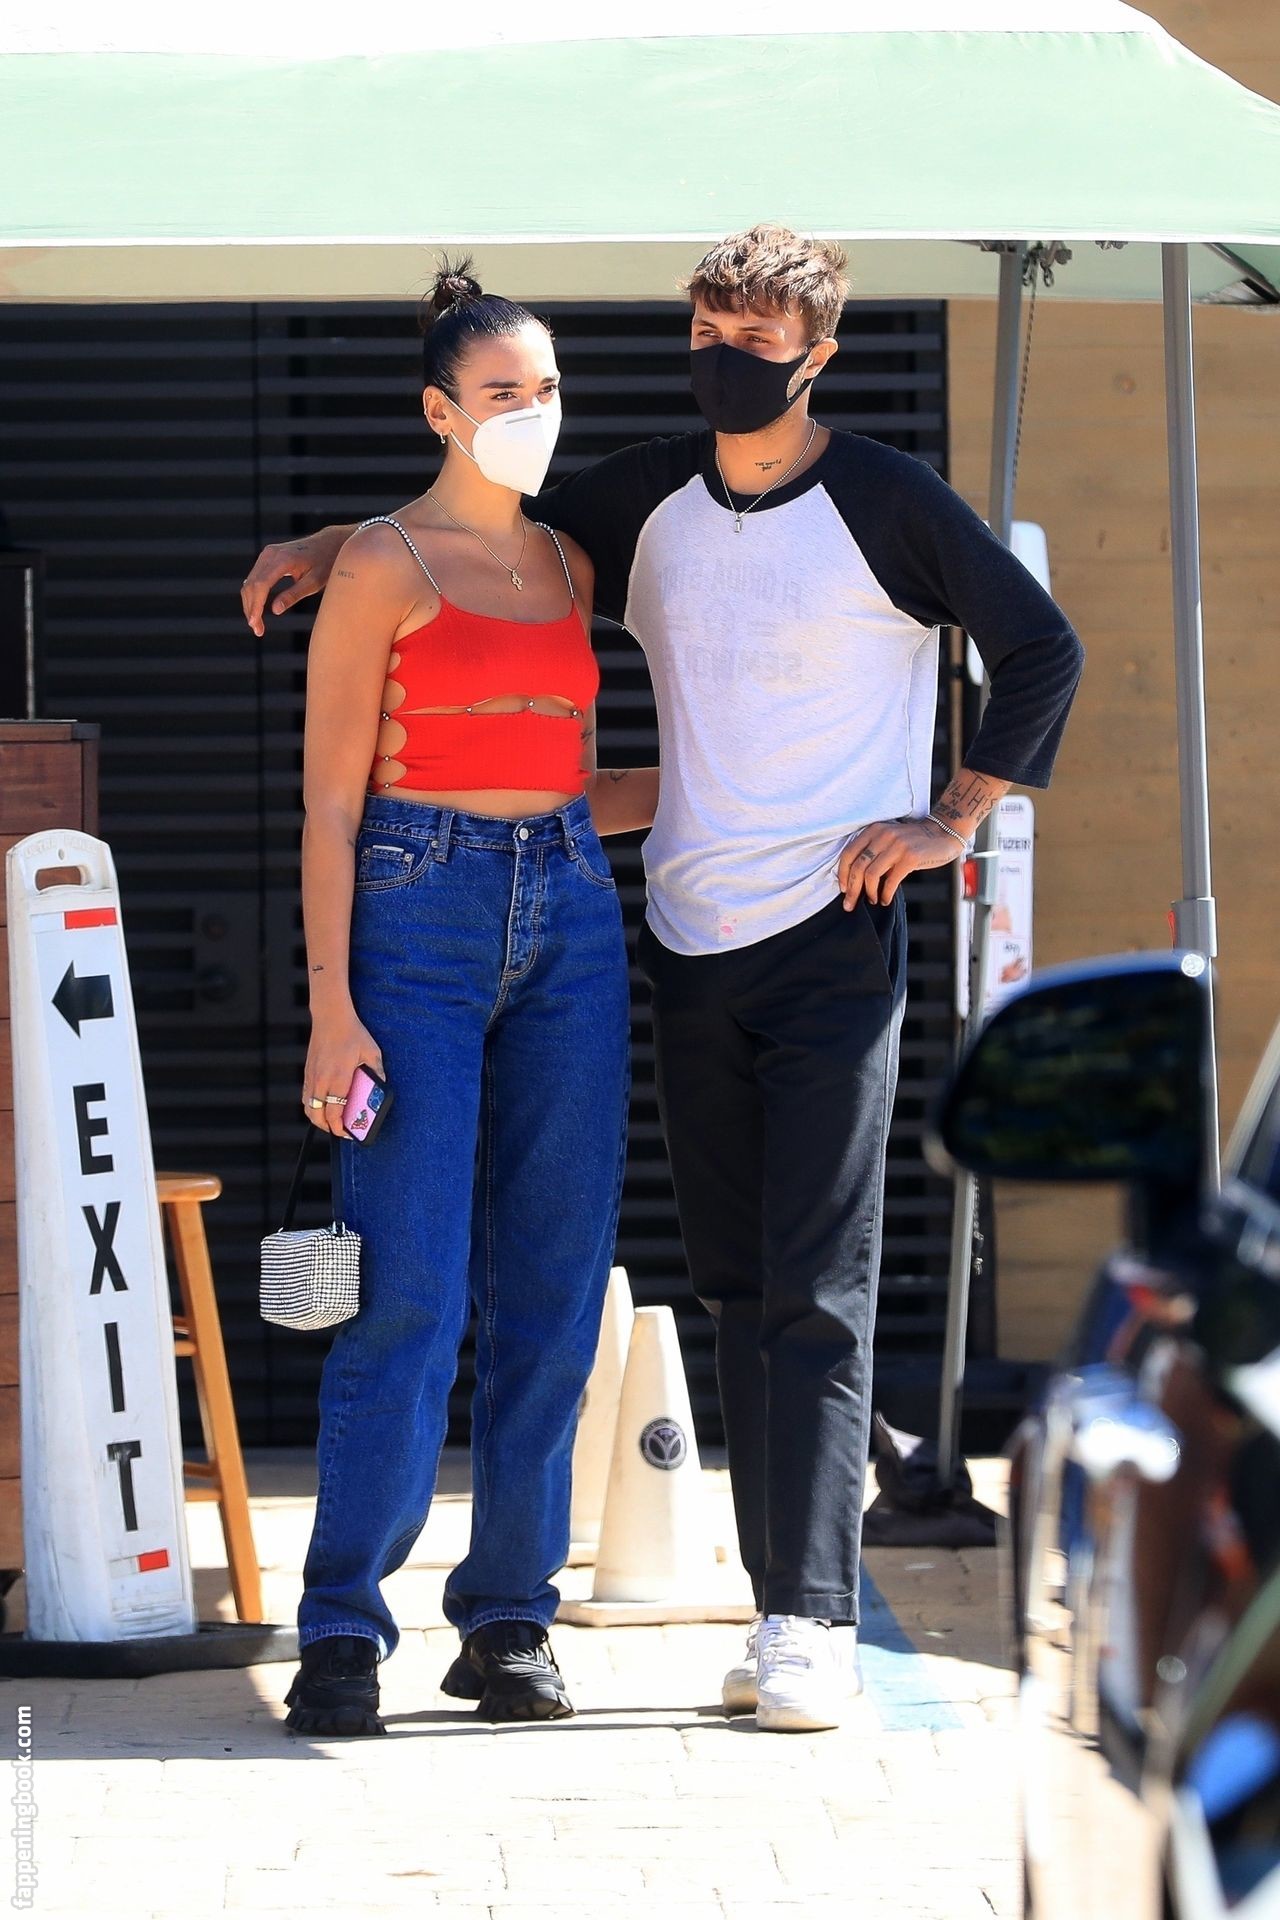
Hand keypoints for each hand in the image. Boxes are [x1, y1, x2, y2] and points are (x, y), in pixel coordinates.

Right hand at [240, 526, 347, 635]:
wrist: (328, 543)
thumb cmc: (325, 563)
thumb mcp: (314, 582)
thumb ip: (294, 595)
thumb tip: (275, 610)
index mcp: (283, 559)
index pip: (261, 585)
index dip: (256, 606)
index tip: (255, 623)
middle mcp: (270, 554)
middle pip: (251, 585)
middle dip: (251, 609)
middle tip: (258, 631)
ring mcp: (267, 554)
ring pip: (249, 582)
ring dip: (250, 604)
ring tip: (258, 626)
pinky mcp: (267, 557)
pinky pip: (254, 578)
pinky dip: (253, 595)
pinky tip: (257, 611)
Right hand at [302, 1013, 385, 1138]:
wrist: (331, 1017)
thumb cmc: (353, 1034)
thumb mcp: (372, 1052)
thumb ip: (377, 1071)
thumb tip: (381, 1086)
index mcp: (338, 1079)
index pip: (334, 1113)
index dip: (340, 1128)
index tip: (348, 1133)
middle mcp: (321, 1081)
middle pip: (317, 1116)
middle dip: (328, 1128)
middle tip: (341, 1130)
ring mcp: (312, 1077)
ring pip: (309, 1107)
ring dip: (318, 1118)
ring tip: (331, 1120)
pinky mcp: (308, 1072)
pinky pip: (306, 1096)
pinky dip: (313, 1105)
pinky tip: (324, 1104)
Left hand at [836, 815, 964, 909]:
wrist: (943, 833)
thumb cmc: (914, 840)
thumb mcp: (889, 838)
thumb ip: (873, 852)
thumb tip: (855, 879)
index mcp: (874, 830)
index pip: (849, 853)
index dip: (842, 874)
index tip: (843, 889)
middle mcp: (883, 835)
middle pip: (858, 867)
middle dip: (852, 889)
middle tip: (850, 904)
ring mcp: (897, 846)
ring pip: (871, 875)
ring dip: (869, 892)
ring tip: (873, 900)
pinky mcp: (910, 857)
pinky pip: (890, 881)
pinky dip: (885, 894)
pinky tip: (886, 899)